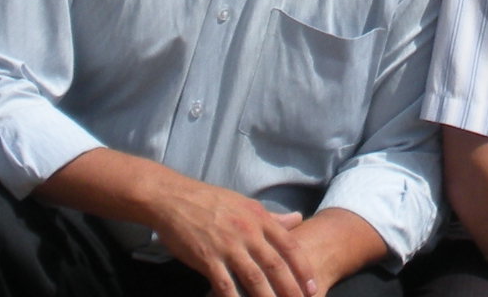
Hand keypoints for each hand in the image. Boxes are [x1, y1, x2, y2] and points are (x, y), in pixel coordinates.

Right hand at [149, 178, 323, 296]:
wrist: (175, 199)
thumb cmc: (211, 201)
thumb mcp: (246, 204)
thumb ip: (272, 217)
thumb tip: (298, 219)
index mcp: (259, 218)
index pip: (289, 246)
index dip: (302, 268)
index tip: (313, 285)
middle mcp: (248, 232)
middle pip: (275, 265)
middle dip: (291, 288)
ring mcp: (228, 245)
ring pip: (254, 278)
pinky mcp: (207, 258)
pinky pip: (225, 284)